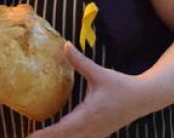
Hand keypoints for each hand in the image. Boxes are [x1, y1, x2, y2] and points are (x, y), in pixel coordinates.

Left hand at [29, 43, 146, 137]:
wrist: (144, 98)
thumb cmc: (121, 85)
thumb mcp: (99, 73)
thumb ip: (80, 62)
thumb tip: (65, 46)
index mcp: (88, 114)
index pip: (62, 129)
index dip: (45, 135)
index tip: (30, 137)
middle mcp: (91, 128)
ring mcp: (96, 133)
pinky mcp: (100, 133)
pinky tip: (62, 136)